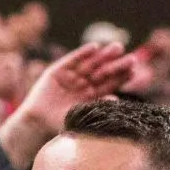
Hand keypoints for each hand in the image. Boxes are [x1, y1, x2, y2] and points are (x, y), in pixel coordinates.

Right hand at [3, 42, 135, 145]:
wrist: (36, 120)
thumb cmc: (59, 122)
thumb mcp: (81, 115)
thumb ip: (96, 107)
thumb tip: (116, 100)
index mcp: (91, 95)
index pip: (109, 84)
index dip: (121, 77)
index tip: (134, 71)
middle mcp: (83, 83)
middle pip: (103, 71)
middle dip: (116, 64)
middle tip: (131, 58)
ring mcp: (71, 76)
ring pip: (90, 63)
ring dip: (104, 55)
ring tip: (117, 48)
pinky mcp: (58, 70)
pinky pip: (72, 60)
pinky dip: (82, 53)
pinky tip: (94, 48)